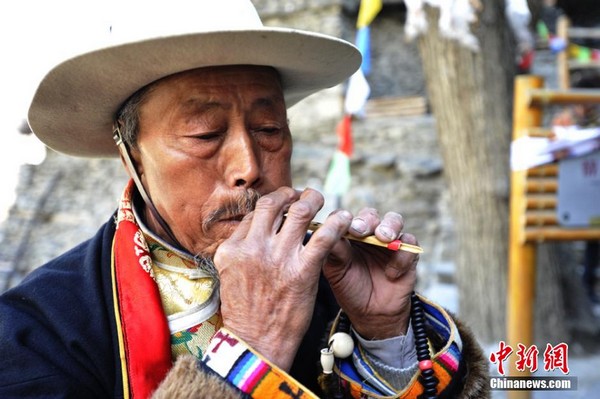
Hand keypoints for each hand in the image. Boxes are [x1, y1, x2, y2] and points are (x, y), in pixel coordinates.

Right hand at [213, 187, 351, 369]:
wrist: (256, 345)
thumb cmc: (246, 313)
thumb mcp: (231, 275)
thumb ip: (243, 250)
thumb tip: (258, 229)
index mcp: (232, 249)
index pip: (256, 213)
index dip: (274, 203)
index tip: (286, 203)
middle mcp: (252, 248)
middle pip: (275, 203)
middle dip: (292, 193)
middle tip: (304, 194)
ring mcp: (277, 258)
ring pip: (300, 212)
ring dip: (314, 200)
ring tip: (321, 199)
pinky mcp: (302, 271)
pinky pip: (323, 237)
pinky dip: (336, 224)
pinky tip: (343, 219)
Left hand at [322, 209, 418, 339]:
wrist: (371, 314)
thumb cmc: (350, 289)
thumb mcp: (336, 271)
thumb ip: (334, 251)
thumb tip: (326, 231)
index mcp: (348, 235)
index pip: (345, 217)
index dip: (343, 219)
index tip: (342, 227)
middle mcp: (368, 234)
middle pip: (370, 215)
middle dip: (367, 220)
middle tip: (362, 230)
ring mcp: (389, 242)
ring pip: (393, 220)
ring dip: (390, 226)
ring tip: (384, 238)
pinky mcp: (407, 252)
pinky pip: (410, 243)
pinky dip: (403, 254)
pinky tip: (392, 272)